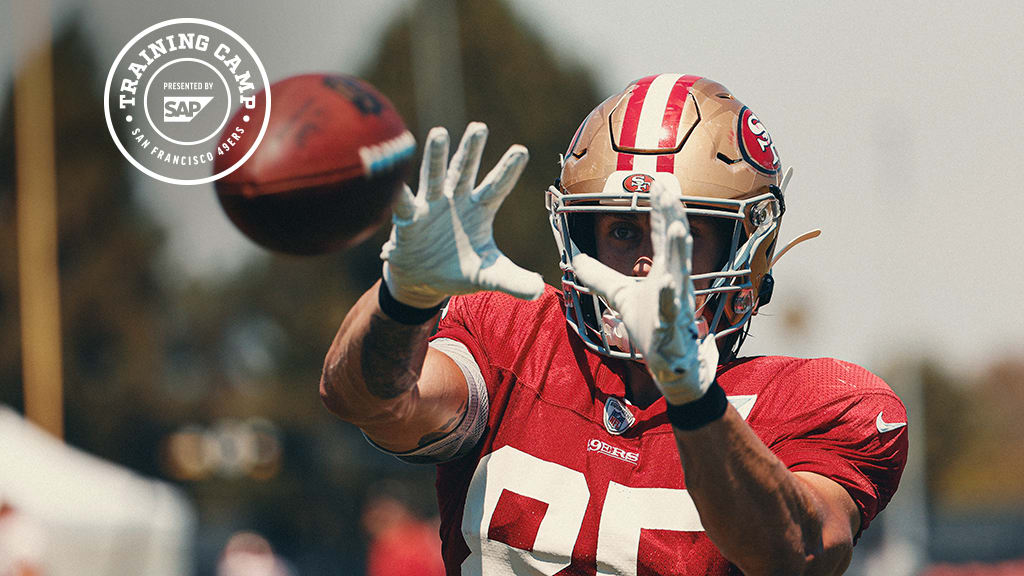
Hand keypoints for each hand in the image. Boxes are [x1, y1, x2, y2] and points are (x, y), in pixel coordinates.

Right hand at [381, 122, 543, 307]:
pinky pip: (402, 202)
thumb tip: (539, 291)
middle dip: (472, 150)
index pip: (496, 188)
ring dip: (436, 157)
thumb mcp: (487, 275)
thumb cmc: (459, 270)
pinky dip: (398, 191)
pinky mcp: (408, 217)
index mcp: (479, 210)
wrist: (423, 281)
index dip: (508, 170)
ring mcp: (431, 205)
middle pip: (465, 171)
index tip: (521, 150)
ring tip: (439, 133)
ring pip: (434, 177)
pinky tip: (393, 175)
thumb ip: (512, 279)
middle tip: (480, 128)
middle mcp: (456, 200)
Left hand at [573, 178, 717, 404]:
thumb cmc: (654, 328)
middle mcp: (676, 284)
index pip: (663, 237)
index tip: (658, 184)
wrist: (676, 369)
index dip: (660, 211)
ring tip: (677, 229)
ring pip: (680, 275)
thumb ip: (600, 277)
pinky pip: (672, 313)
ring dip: (679, 252)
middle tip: (669, 191)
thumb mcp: (622, 298)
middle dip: (673, 218)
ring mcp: (677, 306)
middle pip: (675, 246)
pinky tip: (668, 285)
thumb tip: (575, 259)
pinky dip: (670, 300)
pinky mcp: (674, 330)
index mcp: (665, 273)